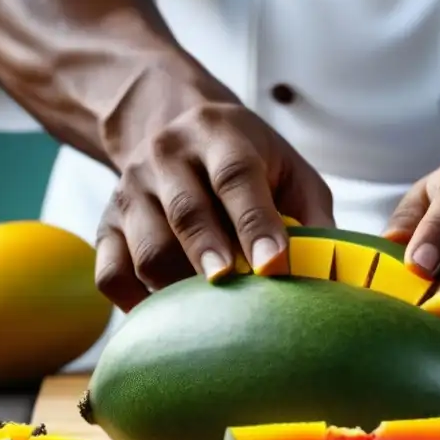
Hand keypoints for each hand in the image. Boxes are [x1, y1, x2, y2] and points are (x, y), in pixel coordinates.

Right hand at [94, 100, 333, 311]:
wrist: (170, 123)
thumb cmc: (244, 158)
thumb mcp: (286, 167)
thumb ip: (312, 212)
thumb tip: (333, 272)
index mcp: (219, 135)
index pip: (236, 177)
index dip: (256, 224)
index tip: (275, 265)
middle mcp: (167, 157)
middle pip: (185, 213)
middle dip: (212, 256)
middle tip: (236, 291)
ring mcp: (130, 191)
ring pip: (146, 248)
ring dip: (180, 287)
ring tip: (213, 313)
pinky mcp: (106, 225)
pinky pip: (110, 273)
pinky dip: (136, 302)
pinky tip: (168, 316)